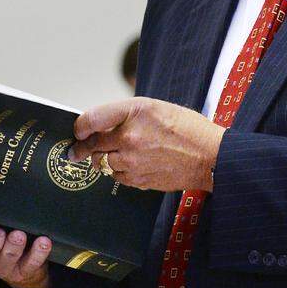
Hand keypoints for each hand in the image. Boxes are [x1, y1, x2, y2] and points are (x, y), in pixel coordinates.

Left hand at [71, 97, 224, 191]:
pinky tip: (134, 164)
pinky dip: (120, 171)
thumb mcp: (155, 107)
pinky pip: (117, 177)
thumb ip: (124, 114)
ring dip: (105, 159)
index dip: (79, 127)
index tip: (78, 131)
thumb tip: (97, 125)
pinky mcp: (137, 180)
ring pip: (102, 163)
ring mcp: (132, 161)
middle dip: (83, 148)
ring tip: (119, 154)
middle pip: (92, 145)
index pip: (90, 119)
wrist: (210, 157)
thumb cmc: (187, 129)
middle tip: (76, 151)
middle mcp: (129, 136)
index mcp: (134, 112)